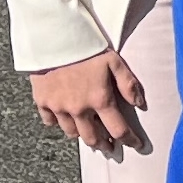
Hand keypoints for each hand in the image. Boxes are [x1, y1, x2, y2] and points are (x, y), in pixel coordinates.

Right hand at [28, 48, 147, 151]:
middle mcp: (78, 109)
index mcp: (99, 100)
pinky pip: (50, 121)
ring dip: (82, 135)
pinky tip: (64, 118)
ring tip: (89, 132)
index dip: (131, 141)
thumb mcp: (114, 61)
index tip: (137, 145)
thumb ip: (128, 84)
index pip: (119, 130)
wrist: (53, 36)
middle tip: (110, 147)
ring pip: (71, 132)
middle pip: (93, 139)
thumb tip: (140, 104)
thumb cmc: (87, 47)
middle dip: (104, 145)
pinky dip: (58, 123)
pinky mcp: (41, 101)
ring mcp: (58, 107)